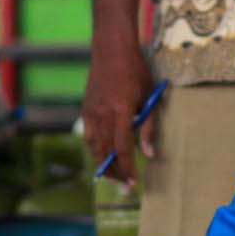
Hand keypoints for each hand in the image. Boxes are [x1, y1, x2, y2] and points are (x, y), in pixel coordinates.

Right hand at [82, 43, 155, 183]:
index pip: (122, 147)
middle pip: (106, 151)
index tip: (133, 182)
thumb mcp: (149, 97)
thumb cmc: (136, 71)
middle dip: (114, 172)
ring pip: (94, 146)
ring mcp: (91, 111)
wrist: (111, 49)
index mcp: (121, 109)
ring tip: (112, 175)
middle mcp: (103, 113)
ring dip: (103, 163)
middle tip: (124, 185)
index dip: (127, 168)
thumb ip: (148, 126)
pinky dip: (95, 149)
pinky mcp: (86, 109)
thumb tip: (148, 154)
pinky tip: (103, 155)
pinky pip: (88, 135)